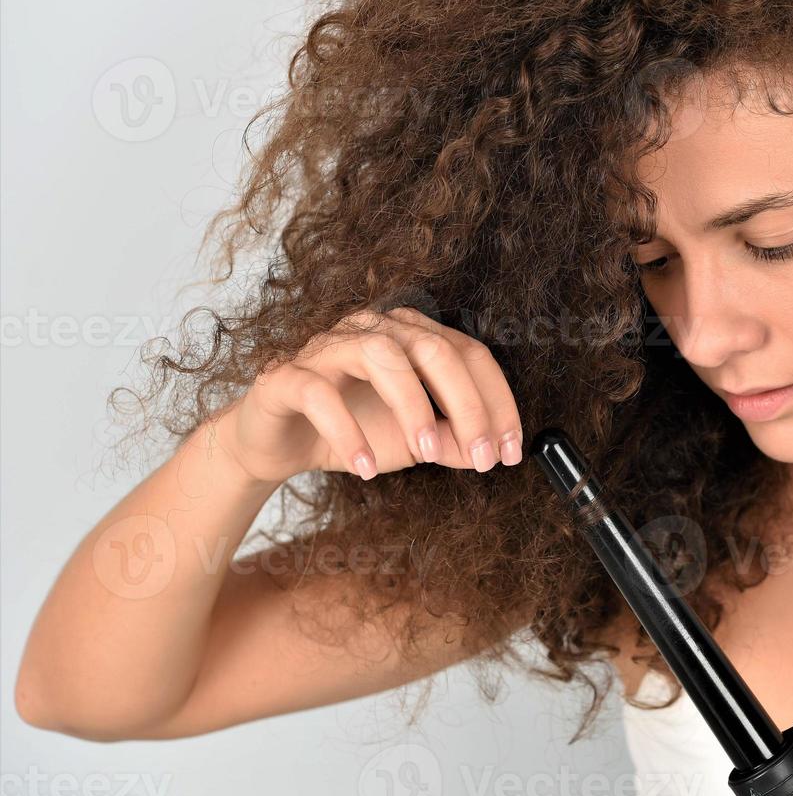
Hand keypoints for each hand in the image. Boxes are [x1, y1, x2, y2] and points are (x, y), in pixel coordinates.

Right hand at [211, 306, 522, 483]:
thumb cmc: (353, 429)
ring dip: (413, 407)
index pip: (470, 354)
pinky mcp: (286, 375)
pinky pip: (319, 394)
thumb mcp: (415, 442)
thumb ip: (453, 442)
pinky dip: (348, 431)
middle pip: (435, 349)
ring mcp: (328, 347)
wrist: (278, 444)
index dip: (497, 401)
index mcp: (411, 336)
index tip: (511, 450)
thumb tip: (491, 451)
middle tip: (482, 456)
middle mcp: (374, 329)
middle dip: (467, 405)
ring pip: (382, 356)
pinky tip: (364, 466)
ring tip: (425, 453)